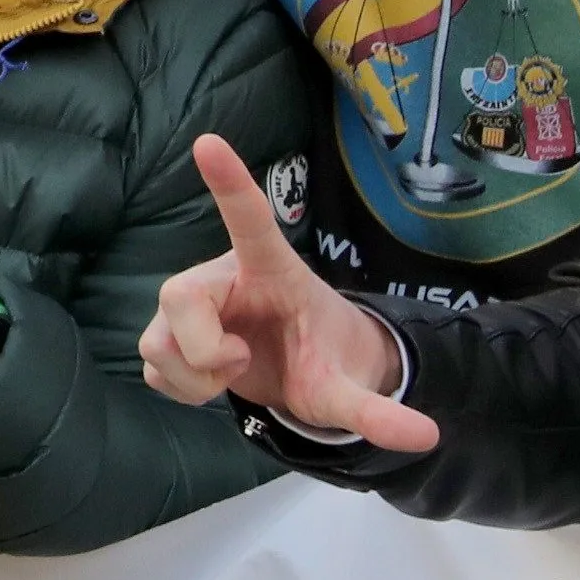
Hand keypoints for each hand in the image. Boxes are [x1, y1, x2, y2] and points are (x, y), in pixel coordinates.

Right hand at [143, 135, 436, 450]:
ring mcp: (188, 306)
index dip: (229, 184)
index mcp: (270, 270)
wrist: (301, 369)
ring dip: (194, 377)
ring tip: (233, 373)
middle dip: (205, 349)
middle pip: (178, 297)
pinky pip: (152, 365)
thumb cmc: (324, 357)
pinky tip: (211, 383)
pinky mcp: (169, 333)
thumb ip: (377, 411)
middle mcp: (220, 278)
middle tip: (241, 363)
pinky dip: (181, 388)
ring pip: (157, 340)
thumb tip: (428, 437)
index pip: (249, 221)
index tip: (209, 142)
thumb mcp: (348, 389)